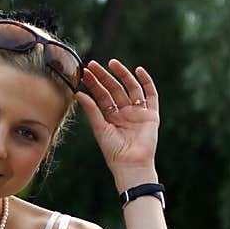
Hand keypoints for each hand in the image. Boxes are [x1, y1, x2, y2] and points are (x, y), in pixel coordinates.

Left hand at [76, 60, 159, 180]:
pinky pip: (151, 95)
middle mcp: (125, 113)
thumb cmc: (114, 152)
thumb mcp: (100, 129)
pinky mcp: (151, 115)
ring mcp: (139, 112)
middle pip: (114, 89)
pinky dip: (146, 82)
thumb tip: (78, 94)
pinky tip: (138, 70)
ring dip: (122, 75)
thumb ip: (92, 111)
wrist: (131, 164)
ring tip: (112, 63)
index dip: (94, 84)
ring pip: (131, 88)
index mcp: (111, 117)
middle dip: (104, 76)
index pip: (102, 96)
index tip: (85, 72)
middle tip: (93, 64)